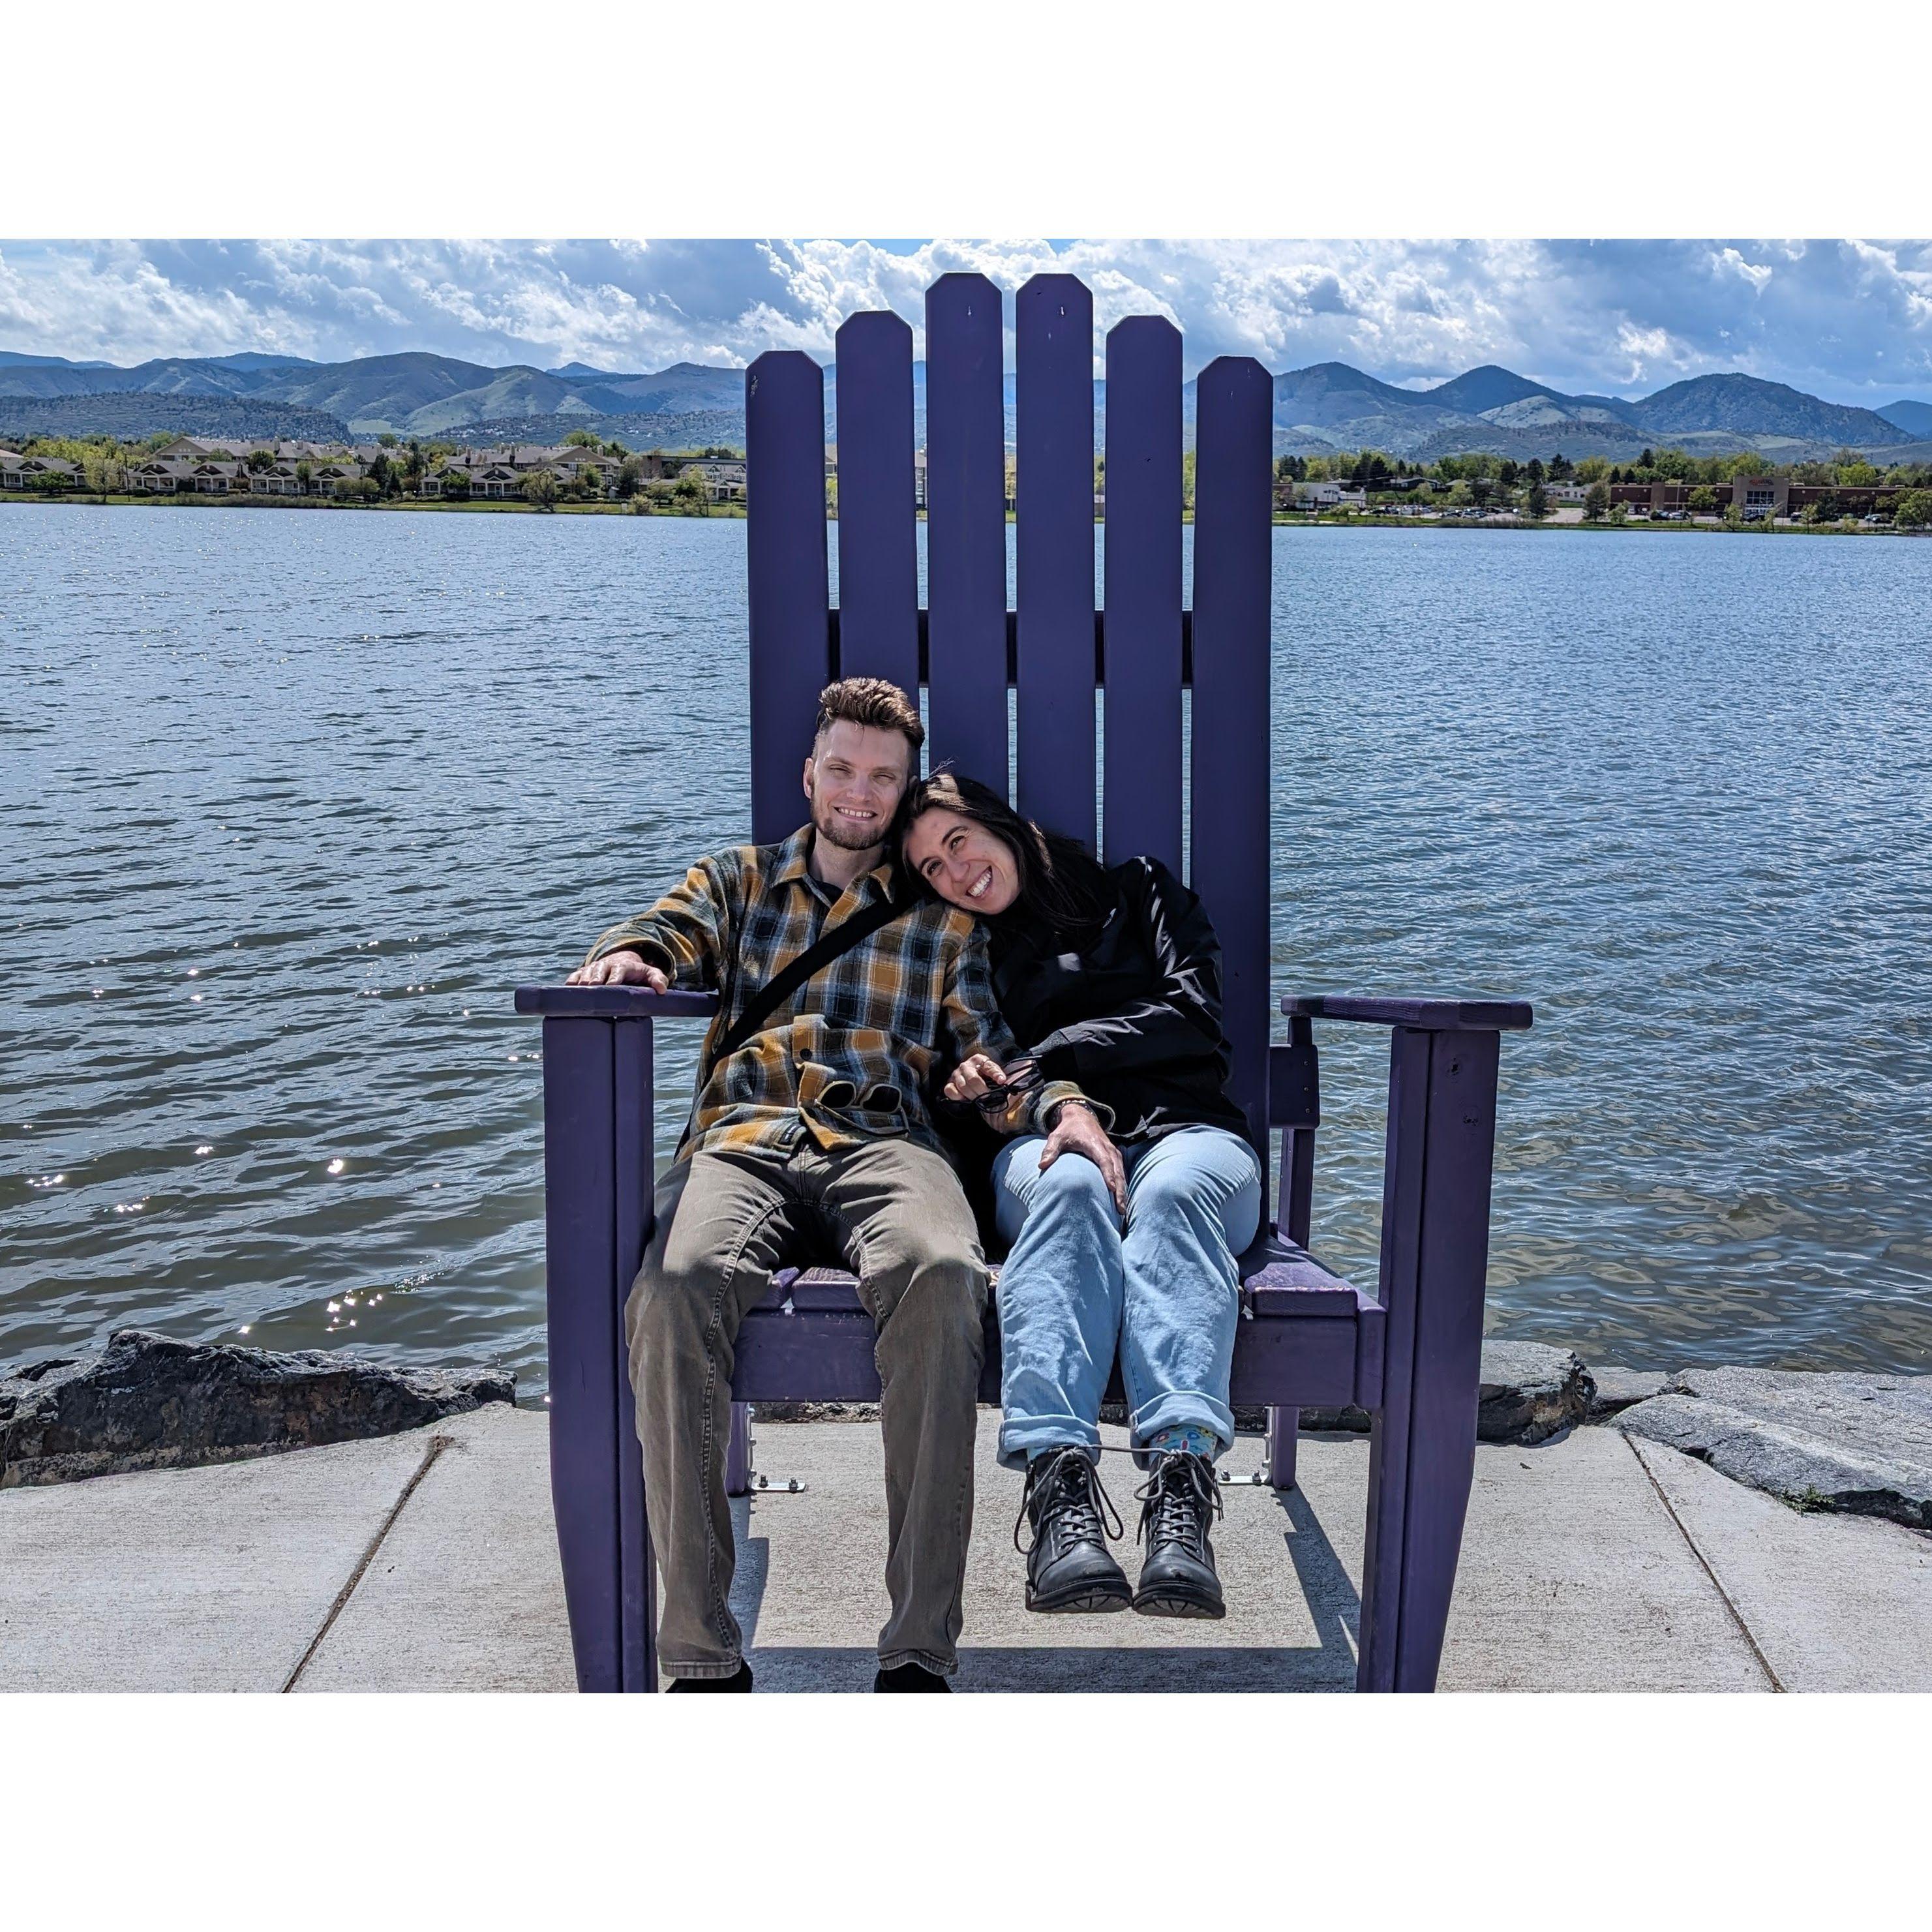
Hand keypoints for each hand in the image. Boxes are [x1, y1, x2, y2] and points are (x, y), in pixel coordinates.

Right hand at [565, 949, 668, 990]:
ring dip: (582, 980)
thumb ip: (658, 979)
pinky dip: (571, 982)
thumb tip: (661, 989)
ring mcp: (594, 968)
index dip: (615, 977)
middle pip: (599, 970)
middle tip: (592, 988)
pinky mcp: (584, 972)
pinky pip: (575, 976)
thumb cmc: (638, 973)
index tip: (612, 985)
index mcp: (624, 965)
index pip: (619, 970)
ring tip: (579, 991)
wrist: (623, 962)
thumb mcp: (651, 974)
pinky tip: (566, 990)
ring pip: (586, 972)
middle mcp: (607, 965)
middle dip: (595, 979)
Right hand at [942, 1053, 1007, 1104]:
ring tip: (980, 1101)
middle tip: (989, 1099)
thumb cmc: (984, 1077)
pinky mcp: (949, 1083)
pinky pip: (950, 1090)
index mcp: (979, 1060)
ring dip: (972, 1096)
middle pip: (973, 1079)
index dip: (996, 1074)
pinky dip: (957, 1096)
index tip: (1002, 1081)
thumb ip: (998, 1076)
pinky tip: (965, 1099)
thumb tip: (1005, 1082)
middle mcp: (966, 1066)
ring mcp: (956, 1074)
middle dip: (982, 1091)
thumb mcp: (993, 1074)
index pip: (989, 1066)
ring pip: (962, 1086)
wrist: (971, 1078)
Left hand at [1038, 1102, 1127, 1217]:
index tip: (1110, 1188)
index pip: (1104, 1160)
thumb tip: (1041, 1166)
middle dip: (1119, 1190)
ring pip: (1121, 1173)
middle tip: (1120, 1209)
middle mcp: (1106, 1148)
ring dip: (1122, 1190)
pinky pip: (1121, 1172)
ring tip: (1122, 1209)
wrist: (1081, 1117)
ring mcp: (1112, 1152)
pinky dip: (1122, 1185)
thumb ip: (1050, 1151)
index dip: (1108, 1174)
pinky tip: (1121, 1199)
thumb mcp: (1056, 1137)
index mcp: (1094, 1144)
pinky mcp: (1114, 1156)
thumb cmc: (1067, 1130)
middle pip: (1116, 1170)